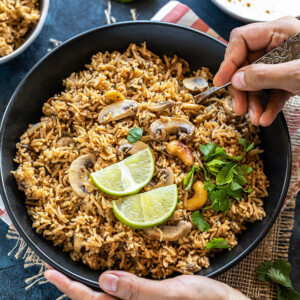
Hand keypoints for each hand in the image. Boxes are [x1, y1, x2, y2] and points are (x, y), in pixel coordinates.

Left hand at [44, 267, 248, 299]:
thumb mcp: (174, 295)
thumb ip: (138, 291)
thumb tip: (104, 281)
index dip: (70, 289)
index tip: (50, 273)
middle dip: (74, 290)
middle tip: (58, 272)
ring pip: (107, 299)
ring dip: (90, 288)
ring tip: (75, 273)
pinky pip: (123, 295)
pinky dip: (110, 286)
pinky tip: (108, 276)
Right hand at [214, 16, 299, 126]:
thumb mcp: (298, 72)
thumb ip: (265, 75)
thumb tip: (236, 80)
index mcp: (279, 31)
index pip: (241, 41)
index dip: (228, 61)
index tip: (221, 82)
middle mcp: (278, 45)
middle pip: (246, 64)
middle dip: (242, 90)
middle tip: (239, 109)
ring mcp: (283, 62)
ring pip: (257, 81)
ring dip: (254, 102)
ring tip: (255, 119)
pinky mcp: (289, 78)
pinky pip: (271, 90)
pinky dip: (267, 105)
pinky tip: (266, 118)